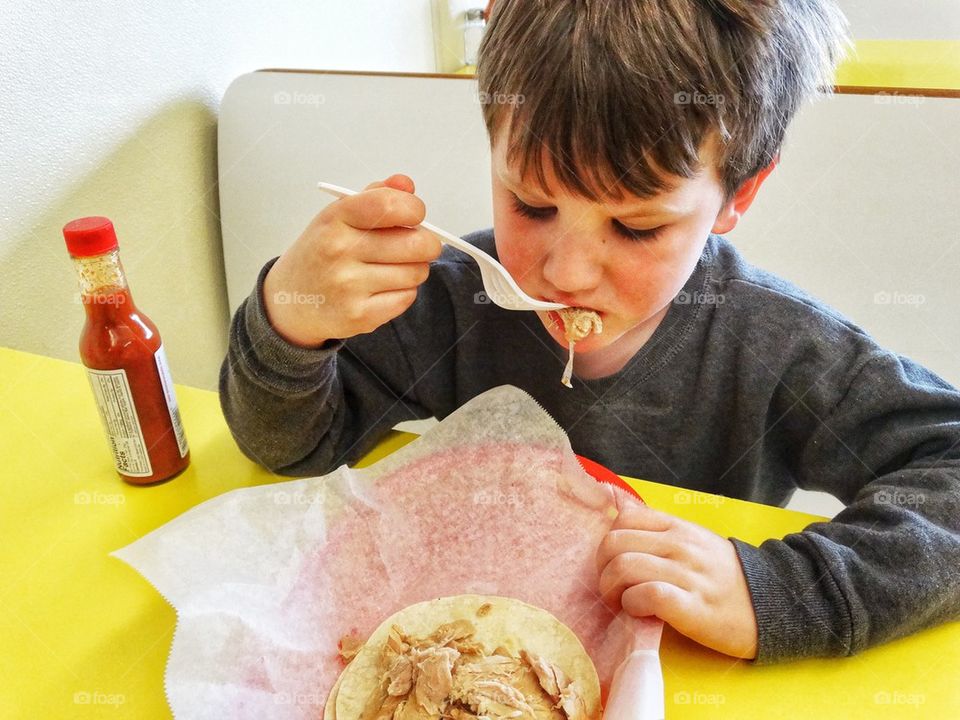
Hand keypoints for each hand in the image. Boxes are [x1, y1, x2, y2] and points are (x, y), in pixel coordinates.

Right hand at [262, 174, 442, 346]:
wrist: (290, 299)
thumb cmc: (323, 251)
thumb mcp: (339, 216)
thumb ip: (376, 196)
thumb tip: (406, 184)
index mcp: (336, 218)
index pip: (389, 205)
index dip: (414, 209)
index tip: (415, 216)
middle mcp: (340, 250)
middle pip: (416, 244)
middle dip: (427, 243)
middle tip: (419, 245)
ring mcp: (348, 286)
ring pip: (416, 273)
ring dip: (415, 269)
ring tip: (396, 267)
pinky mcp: (358, 315)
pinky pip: (406, 298)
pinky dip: (404, 292)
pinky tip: (385, 287)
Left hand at [596, 493, 758, 658]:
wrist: (773, 604)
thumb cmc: (725, 576)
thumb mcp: (693, 540)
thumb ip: (658, 528)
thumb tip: (618, 509)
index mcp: (677, 527)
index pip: (623, 519)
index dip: (606, 543)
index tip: (612, 564)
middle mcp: (679, 546)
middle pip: (613, 544)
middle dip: (602, 569)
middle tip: (612, 589)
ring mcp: (686, 575)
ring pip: (624, 567)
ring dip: (613, 590)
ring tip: (623, 603)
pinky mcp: (692, 608)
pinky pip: (647, 595)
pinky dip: (633, 605)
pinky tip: (641, 613)